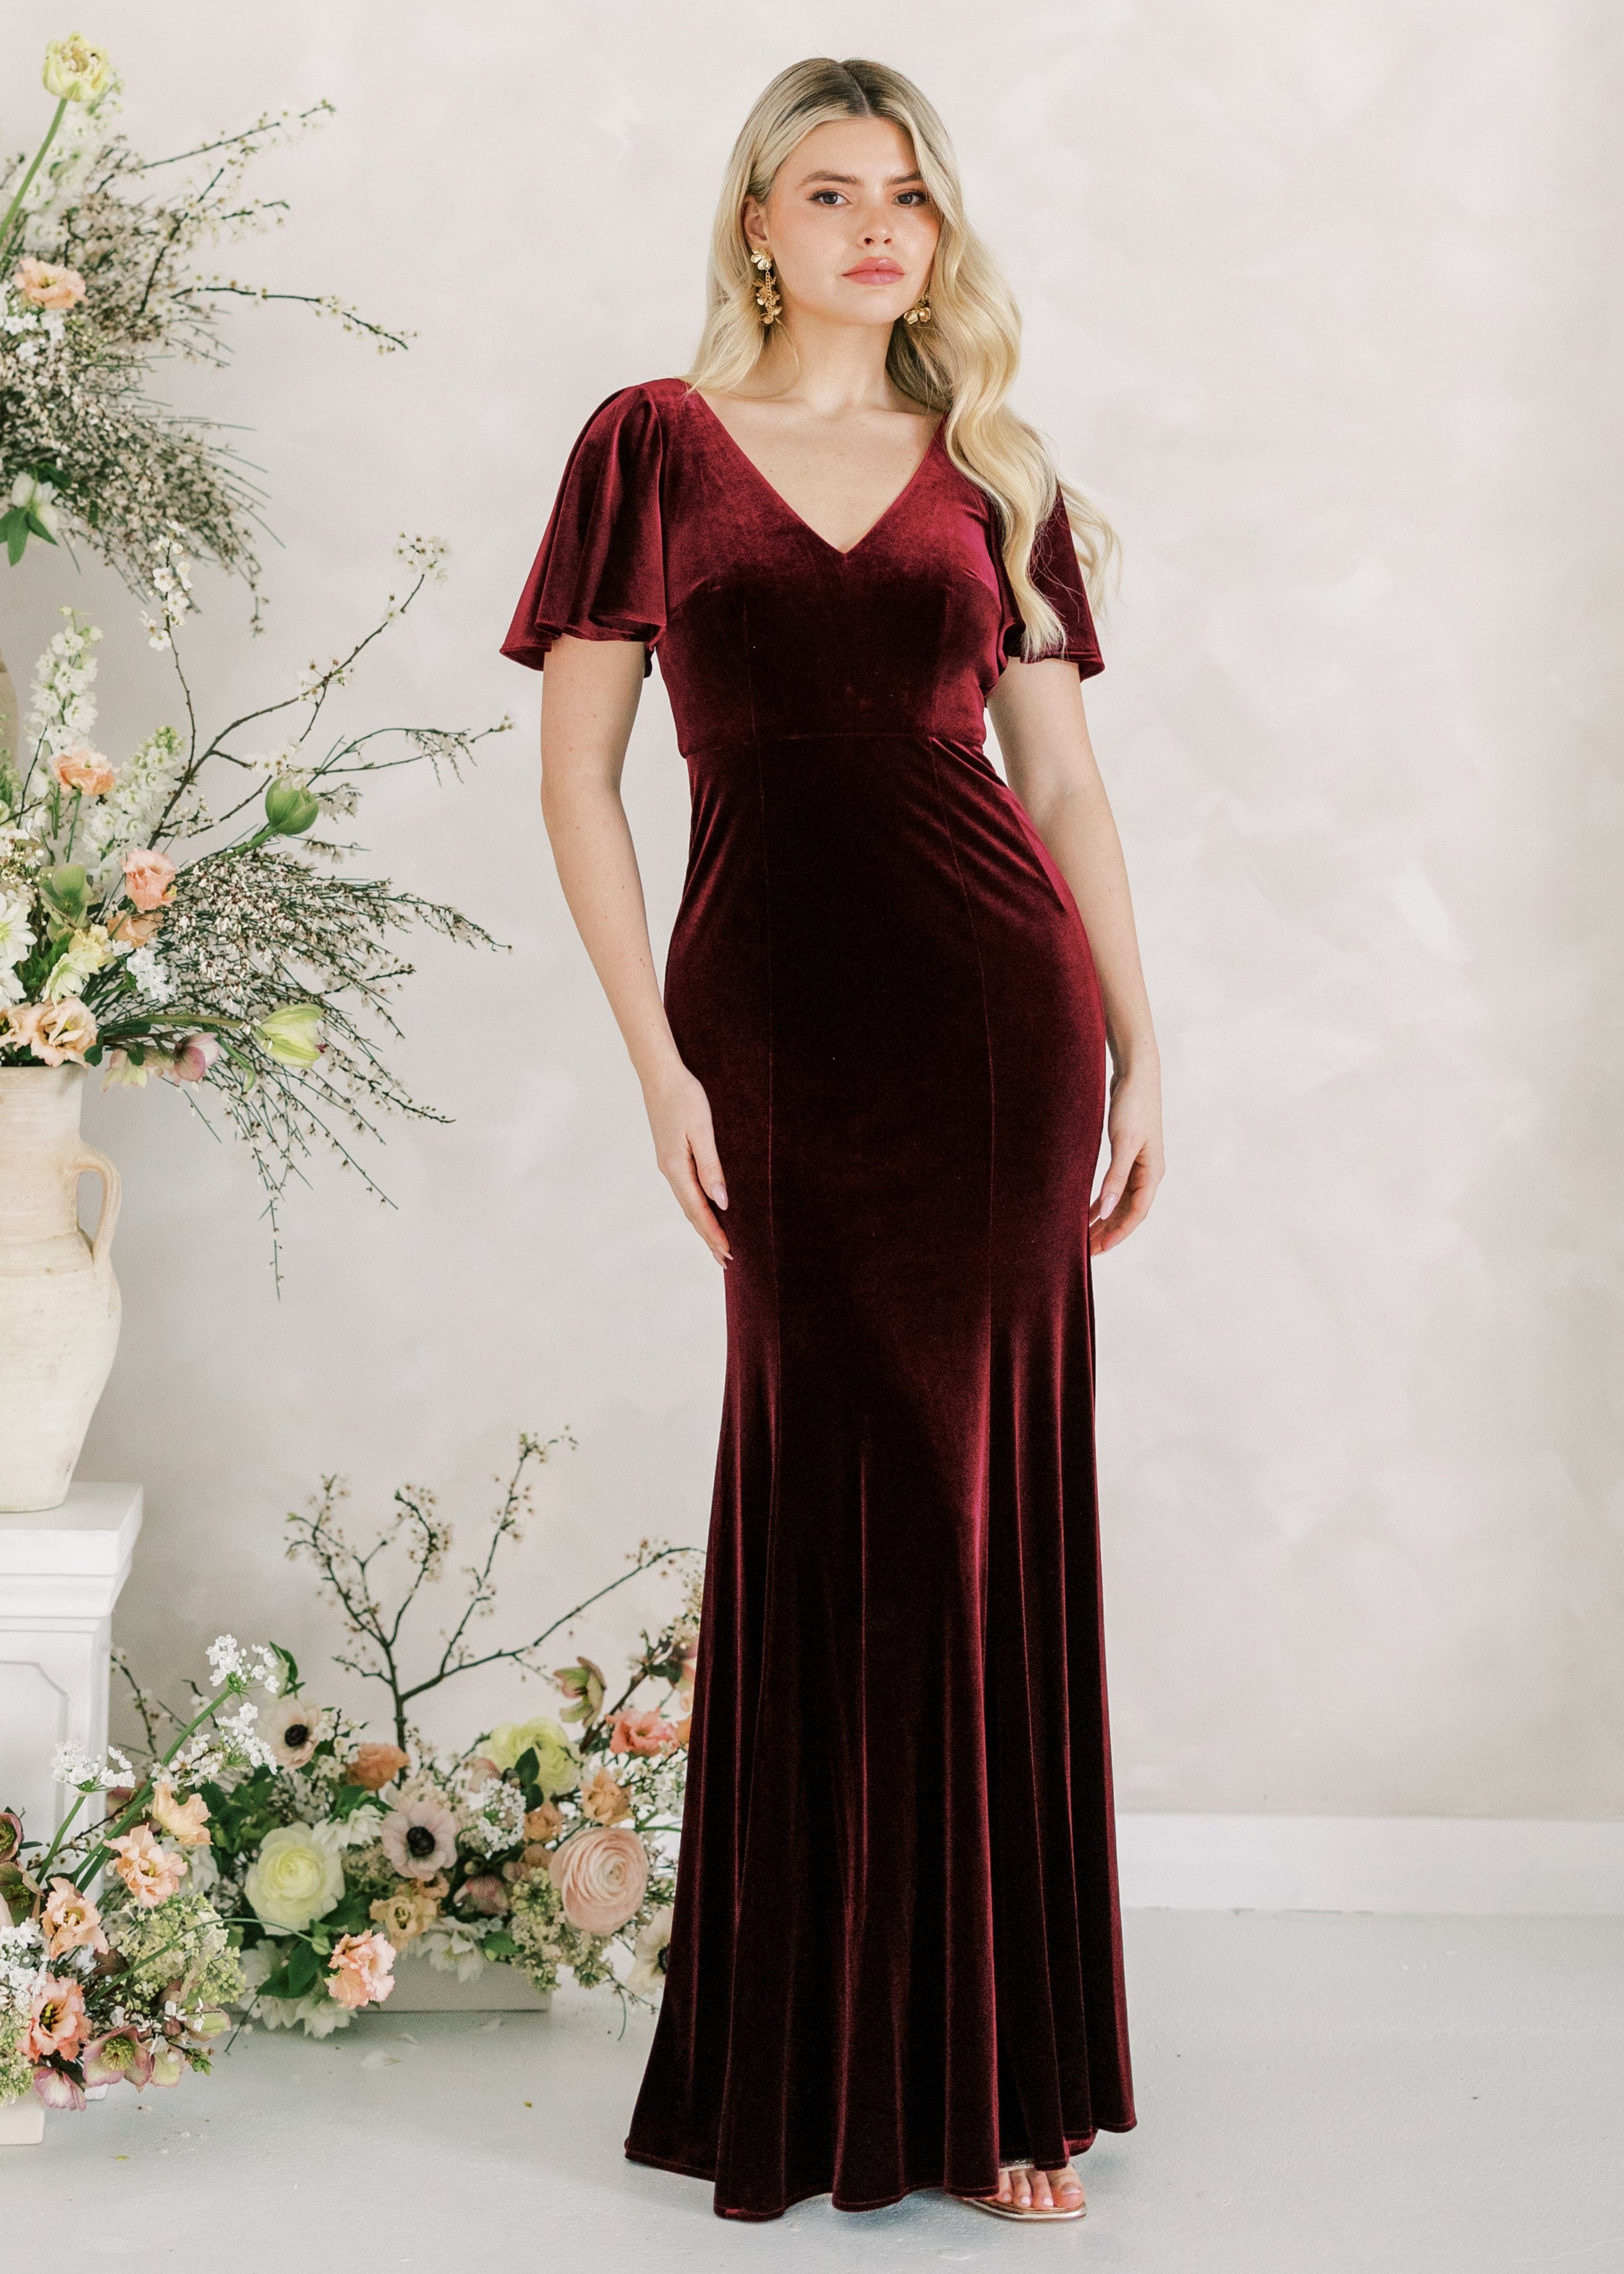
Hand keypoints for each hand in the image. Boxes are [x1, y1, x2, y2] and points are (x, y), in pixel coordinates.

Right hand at [644, 1062, 730, 1265]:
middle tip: (725, 1261)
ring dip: (702, 1224)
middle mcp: (669, 1170)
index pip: (698, 1210)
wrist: (660, 1074)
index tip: (728, 1254)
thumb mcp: (701, 1130)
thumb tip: (721, 1201)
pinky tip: (705, 1209)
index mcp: (677, 1167)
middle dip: (708, 1237)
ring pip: (687, 1202)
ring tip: (717, 1243)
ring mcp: (668, 1163)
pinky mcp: (670, 1155)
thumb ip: (711, 1166)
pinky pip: (685, 1189)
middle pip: (691, 1212)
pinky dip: (696, 1207)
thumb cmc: (684, 1097)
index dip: (713, 1233)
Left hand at [1089, 1063, 1162, 1255]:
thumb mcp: (1123, 1142)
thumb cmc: (1133, 1105)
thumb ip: (1115, 1177)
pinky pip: (1115, 1187)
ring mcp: (1138, 1164)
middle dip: (1109, 1231)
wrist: (1136, 1074)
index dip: (1118, 1233)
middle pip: (1128, 1211)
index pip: (1137, 1213)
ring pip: (1121, 1201)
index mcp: (1152, 1172)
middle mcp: (1148, 1172)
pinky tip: (1087, 1210)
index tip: (1099, 1249)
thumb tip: (1108, 1210)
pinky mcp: (1126, 1155)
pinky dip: (1102, 1200)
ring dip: (1104, 1218)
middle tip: (1086, 1250)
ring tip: (1084, 1236)